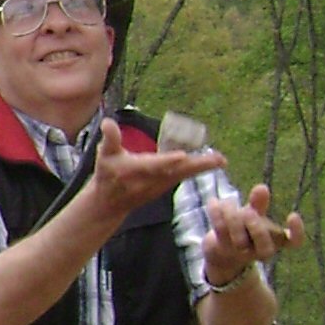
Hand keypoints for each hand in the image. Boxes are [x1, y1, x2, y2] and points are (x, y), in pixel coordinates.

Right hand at [91, 117, 226, 219]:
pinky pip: (184, 176)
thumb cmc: (107, 175)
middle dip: (198, 166)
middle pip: (179, 172)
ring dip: (203, 167)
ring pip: (185, 174)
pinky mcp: (166, 185)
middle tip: (219, 160)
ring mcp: (161, 185)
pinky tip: (211, 163)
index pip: (154, 165)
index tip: (182, 156)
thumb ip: (110, 138)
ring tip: (221, 160)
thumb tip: (108, 122)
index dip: (167, 161)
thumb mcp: (104, 155)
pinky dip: (198, 169)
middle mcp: (152, 179)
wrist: (110, 203)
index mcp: (137, 170)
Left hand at [203, 183, 303, 285]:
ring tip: (228, 201)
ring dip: (232, 216)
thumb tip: (262, 187)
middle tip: (248, 212)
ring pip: (239, 239)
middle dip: (256, 228)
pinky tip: (214, 201)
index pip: (294, 242)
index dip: (297, 232)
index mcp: (275, 241)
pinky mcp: (221, 248)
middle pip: (265, 248)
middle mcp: (260, 251)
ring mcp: (240, 253)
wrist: (222, 251)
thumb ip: (258, 203)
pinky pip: (220, 231)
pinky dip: (216, 213)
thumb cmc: (244, 229)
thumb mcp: (254, 215)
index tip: (293, 214)